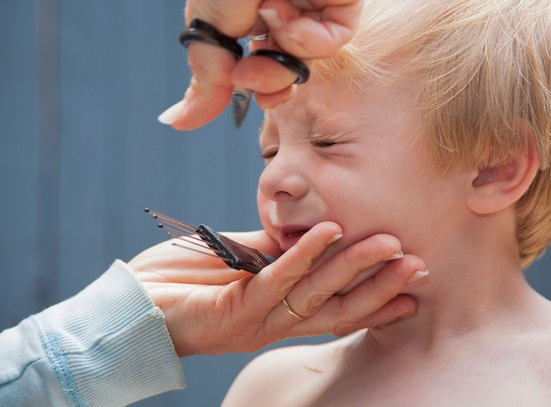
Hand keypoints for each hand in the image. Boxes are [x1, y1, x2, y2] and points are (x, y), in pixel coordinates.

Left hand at [128, 222, 424, 355]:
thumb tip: (312, 229)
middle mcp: (274, 324)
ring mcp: (256, 320)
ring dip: (354, 267)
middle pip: (339, 308)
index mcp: (280, 313)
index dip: (377, 300)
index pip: (338, 309)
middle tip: (417, 264)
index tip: (414, 287)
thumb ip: (276, 251)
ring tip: (387, 243)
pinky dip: (304, 255)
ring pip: (317, 294)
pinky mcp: (233, 310)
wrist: (130, 307)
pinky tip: (329, 231)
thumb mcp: (241, 262)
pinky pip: (276, 280)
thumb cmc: (183, 283)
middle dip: (380, 287)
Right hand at [158, 0, 365, 128]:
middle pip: (288, 71)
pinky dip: (311, 36)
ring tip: (269, 17)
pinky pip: (335, 39)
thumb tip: (177, 122)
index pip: (262, 68)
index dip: (256, 85)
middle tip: (251, 70)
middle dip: (269, 80)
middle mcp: (287, 12)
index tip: (240, 85)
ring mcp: (316, 3)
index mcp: (252, 16)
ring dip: (286, 49)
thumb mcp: (209, 31)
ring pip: (311, 59)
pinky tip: (289, 9)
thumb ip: (205, 82)